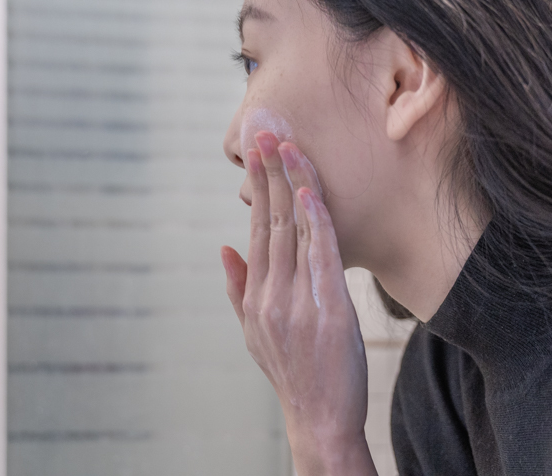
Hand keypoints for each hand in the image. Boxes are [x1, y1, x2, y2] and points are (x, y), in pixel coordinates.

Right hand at [220, 131, 377, 474]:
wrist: (319, 419)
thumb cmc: (293, 372)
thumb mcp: (253, 333)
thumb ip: (237, 288)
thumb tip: (223, 247)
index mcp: (255, 295)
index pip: (256, 229)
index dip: (258, 188)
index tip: (258, 153)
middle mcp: (270, 293)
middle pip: (271, 221)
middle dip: (269, 173)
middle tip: (267, 131)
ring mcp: (297, 301)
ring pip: (294, 230)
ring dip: (293, 183)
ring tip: (289, 145)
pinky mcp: (328, 309)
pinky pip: (321, 255)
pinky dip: (318, 220)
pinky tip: (314, 190)